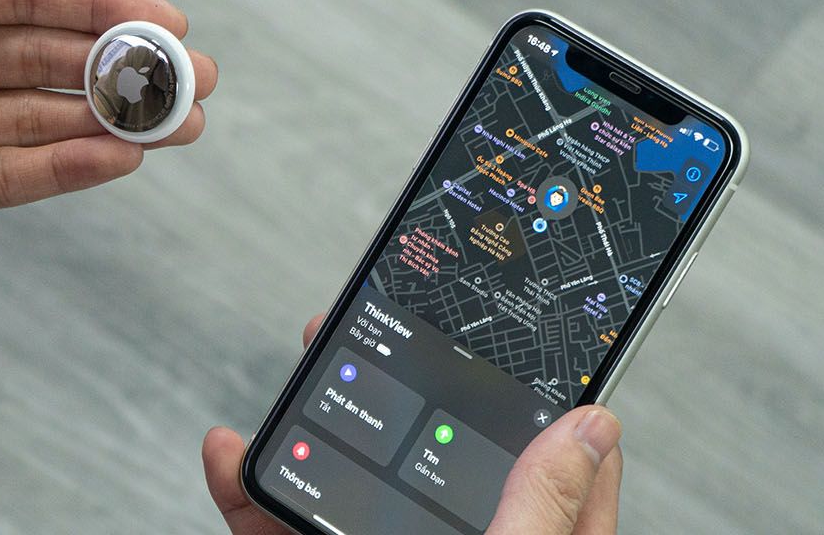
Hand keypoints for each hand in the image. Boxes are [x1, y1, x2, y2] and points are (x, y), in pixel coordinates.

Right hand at [201, 315, 622, 533]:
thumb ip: (544, 510)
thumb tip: (592, 425)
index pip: (560, 458)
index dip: (543, 384)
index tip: (517, 315)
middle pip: (441, 446)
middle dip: (404, 372)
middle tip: (383, 310)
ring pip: (354, 475)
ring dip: (316, 419)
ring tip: (307, 356)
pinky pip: (274, 521)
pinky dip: (246, 490)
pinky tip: (231, 455)